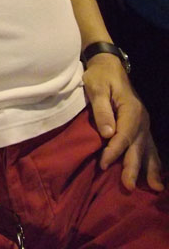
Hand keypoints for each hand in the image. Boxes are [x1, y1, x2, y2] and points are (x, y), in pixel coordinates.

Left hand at [83, 53, 163, 191]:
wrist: (108, 64)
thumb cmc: (100, 75)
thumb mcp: (96, 88)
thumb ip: (102, 110)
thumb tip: (107, 133)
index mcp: (131, 109)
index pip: (123, 135)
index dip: (114, 152)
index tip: (103, 165)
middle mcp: (141, 118)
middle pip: (137, 146)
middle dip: (133, 167)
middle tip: (128, 186)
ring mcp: (143, 122)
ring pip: (147, 148)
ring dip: (149, 169)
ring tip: (154, 188)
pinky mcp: (141, 125)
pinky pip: (149, 146)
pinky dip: (153, 161)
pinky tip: (155, 175)